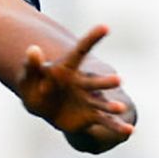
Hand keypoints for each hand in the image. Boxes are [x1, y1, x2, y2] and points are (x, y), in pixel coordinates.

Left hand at [16, 26, 133, 143]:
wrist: (44, 105)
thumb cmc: (35, 86)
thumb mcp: (29, 77)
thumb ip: (32, 65)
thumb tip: (32, 49)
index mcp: (69, 69)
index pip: (81, 51)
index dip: (92, 38)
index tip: (105, 27)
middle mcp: (83, 83)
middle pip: (95, 82)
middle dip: (106, 82)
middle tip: (118, 80)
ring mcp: (89, 99)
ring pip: (102, 103)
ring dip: (111, 106)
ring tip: (121, 108)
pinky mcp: (91, 115)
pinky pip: (105, 121)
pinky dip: (116, 126)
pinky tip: (129, 131)